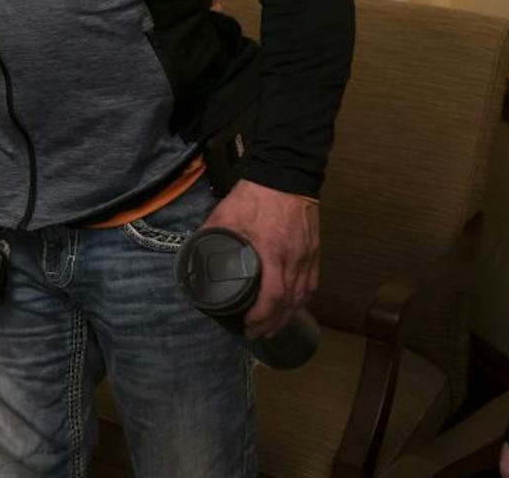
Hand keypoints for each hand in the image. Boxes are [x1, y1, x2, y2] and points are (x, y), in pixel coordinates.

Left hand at [201, 179, 318, 338]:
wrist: (286, 174)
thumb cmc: (256, 195)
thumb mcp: (227, 214)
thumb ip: (211, 234)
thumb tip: (194, 253)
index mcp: (273, 252)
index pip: (273, 296)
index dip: (262, 316)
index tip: (248, 326)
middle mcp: (294, 259)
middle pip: (289, 303)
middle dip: (272, 323)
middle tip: (257, 334)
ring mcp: (307, 256)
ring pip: (303, 295)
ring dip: (288, 315)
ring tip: (273, 327)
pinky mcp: (314, 250)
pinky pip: (312, 282)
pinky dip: (302, 299)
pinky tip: (293, 305)